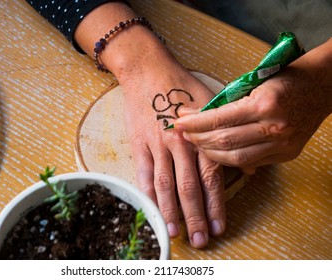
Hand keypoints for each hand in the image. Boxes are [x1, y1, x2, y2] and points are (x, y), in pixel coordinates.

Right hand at [117, 44, 225, 247]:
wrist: (149, 71)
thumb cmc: (182, 87)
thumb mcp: (211, 105)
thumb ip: (226, 137)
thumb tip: (247, 168)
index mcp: (202, 135)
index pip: (211, 177)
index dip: (216, 204)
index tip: (219, 226)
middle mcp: (181, 144)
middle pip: (189, 187)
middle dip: (195, 215)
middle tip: (200, 239)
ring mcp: (158, 145)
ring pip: (165, 184)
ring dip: (171, 211)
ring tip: (176, 232)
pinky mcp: (139, 143)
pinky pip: (143, 173)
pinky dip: (148, 194)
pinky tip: (152, 209)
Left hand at [174, 62, 331, 170]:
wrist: (321, 87)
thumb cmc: (284, 78)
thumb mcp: (254, 82)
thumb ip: (226, 101)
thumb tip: (195, 114)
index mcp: (264, 103)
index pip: (220, 119)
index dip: (195, 124)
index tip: (178, 124)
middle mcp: (274, 126)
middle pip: (225, 141)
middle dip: (199, 140)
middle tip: (184, 136)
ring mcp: (282, 144)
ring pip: (236, 158)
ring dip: (211, 153)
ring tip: (198, 145)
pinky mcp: (287, 154)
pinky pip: (251, 162)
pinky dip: (231, 158)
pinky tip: (218, 152)